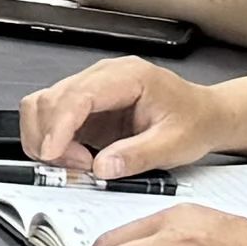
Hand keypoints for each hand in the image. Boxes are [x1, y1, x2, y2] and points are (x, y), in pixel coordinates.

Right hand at [20, 53, 224, 173]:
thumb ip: (138, 155)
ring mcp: (90, 89)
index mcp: (127, 76)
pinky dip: (51, 142)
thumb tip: (102, 168)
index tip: (52, 153)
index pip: (79, 94)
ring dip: (46, 140)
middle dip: (51, 138)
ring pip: (42, 107)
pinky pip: (50, 119)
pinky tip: (76, 159)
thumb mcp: (175, 144)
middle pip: (51, 99)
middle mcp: (102, 76)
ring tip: (78, 164)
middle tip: (78, 169)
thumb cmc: (194, 122)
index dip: (59, 124)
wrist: (204, 115)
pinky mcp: (84, 107)